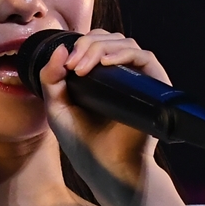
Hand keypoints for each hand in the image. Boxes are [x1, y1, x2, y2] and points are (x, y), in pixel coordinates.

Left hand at [37, 29, 171, 198]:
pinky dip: (124, 54)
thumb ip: (51, 78)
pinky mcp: (154, 86)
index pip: (95, 43)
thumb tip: (60, 48)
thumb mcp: (57, 107)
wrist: (104, 166)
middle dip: (87, 45)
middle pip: (109, 39)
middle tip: (73, 66)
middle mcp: (122, 74)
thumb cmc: (82, 141)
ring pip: (125, 43)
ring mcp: (138, 79)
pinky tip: (107, 63)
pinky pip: (144, 57)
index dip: (79, 45)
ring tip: (83, 68)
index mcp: (100, 75)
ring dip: (101, 48)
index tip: (65, 64)